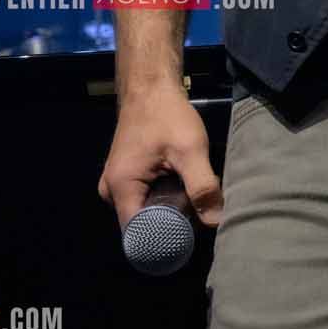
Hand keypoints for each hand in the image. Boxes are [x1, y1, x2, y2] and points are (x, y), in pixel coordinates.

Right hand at [97, 87, 223, 229]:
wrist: (151, 87)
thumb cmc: (167, 115)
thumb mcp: (190, 150)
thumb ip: (202, 186)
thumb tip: (216, 221)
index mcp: (120, 189)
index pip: (138, 234)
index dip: (162, 241)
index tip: (188, 240)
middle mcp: (110, 191)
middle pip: (142, 223)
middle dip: (169, 224)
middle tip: (198, 214)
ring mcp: (115, 183)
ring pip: (144, 211)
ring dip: (167, 209)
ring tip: (192, 200)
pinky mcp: (125, 175)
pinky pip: (142, 198)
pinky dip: (161, 197)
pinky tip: (181, 188)